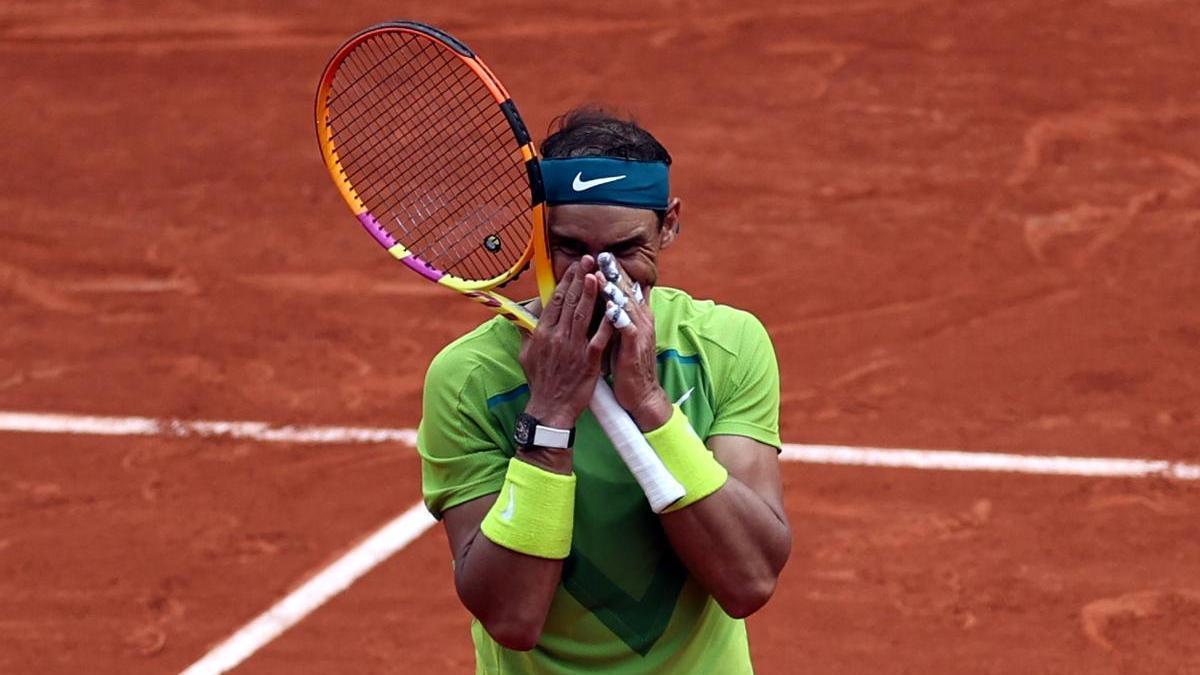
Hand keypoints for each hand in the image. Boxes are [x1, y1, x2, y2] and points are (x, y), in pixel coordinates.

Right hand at [519, 256, 614, 428]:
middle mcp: (557, 337)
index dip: (565, 281)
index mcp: (542, 333)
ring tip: (597, 274)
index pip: (555, 301)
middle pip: (569, 302)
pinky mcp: (589, 360)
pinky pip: (600, 337)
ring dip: (591, 293)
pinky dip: (607, 322)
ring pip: (583, 314)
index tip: (574, 266)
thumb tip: (528, 313)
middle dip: (579, 278)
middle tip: (589, 260)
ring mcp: (573, 348)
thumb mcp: (526, 354)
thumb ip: (528, 331)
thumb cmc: (540, 381)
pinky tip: (614, 308)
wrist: (550, 409)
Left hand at [601, 262, 671, 430]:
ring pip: (627, 306)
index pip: (626, 287)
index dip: (614, 271)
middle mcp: (641, 319)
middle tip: (602, 254)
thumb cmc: (627, 363)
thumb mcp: (622, 334)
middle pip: (628, 290)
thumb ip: (617, 315)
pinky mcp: (635, 349)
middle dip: (614, 272)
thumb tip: (609, 297)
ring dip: (614, 290)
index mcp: (636, 315)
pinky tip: (611, 308)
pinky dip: (620, 318)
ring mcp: (640, 333)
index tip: (601, 254)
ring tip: (601, 274)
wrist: (641, 393)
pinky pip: (628, 330)